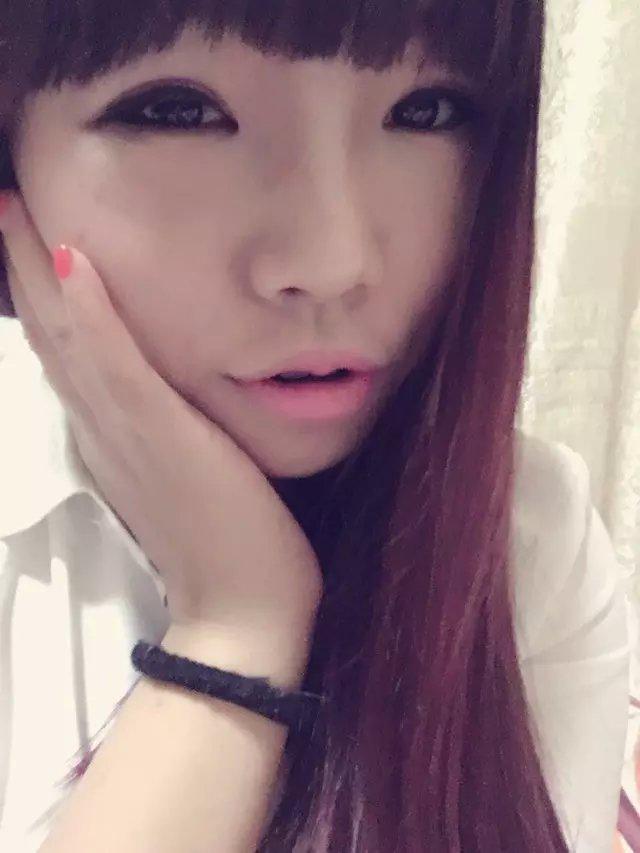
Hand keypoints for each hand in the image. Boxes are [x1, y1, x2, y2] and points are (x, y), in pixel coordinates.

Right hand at [0, 194, 322, 655]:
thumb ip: (161, 436)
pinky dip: (92, 315)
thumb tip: (158, 399)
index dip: (37, 292)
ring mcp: (125, 432)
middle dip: (20, 263)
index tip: (24, 235)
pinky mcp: (161, 437)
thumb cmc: (224, 545)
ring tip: (10, 207)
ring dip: (35, 269)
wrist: (241, 612)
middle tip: (0, 200)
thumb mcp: (183, 475)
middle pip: (52, 333)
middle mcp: (102, 428)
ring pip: (70, 338)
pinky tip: (70, 261)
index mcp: (109, 435)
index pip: (66, 351)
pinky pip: (117, 366)